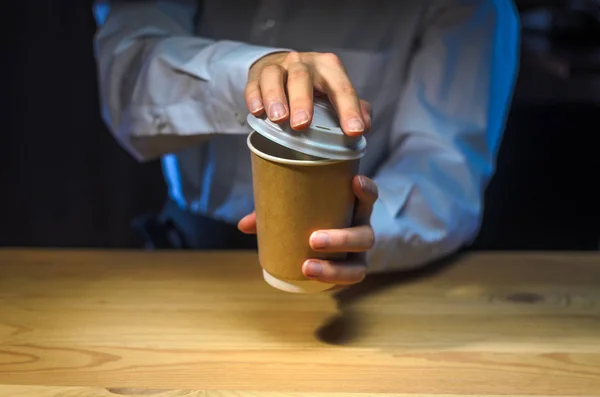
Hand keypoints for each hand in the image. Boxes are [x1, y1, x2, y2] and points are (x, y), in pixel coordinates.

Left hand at [238, 175, 378, 286]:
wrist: (328, 247)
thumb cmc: (311, 220)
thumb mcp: (298, 212)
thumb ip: (273, 214)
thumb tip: (242, 225)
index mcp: (354, 209)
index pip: (369, 196)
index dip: (366, 189)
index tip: (354, 181)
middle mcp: (361, 232)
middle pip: (364, 236)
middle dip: (342, 238)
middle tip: (313, 240)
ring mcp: (359, 257)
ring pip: (358, 266)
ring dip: (334, 269)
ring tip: (307, 267)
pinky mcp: (350, 274)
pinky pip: (347, 281)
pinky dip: (330, 281)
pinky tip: (311, 279)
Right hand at [245, 51, 371, 134]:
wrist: (283, 69)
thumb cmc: (315, 87)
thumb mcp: (336, 92)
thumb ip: (354, 107)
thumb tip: (364, 126)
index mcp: (329, 68)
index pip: (342, 88)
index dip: (349, 110)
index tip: (354, 132)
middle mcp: (304, 63)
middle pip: (302, 77)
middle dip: (302, 101)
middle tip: (301, 125)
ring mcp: (279, 67)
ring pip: (274, 76)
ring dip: (275, 97)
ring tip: (278, 119)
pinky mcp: (257, 75)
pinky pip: (253, 84)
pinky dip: (254, 97)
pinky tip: (257, 112)